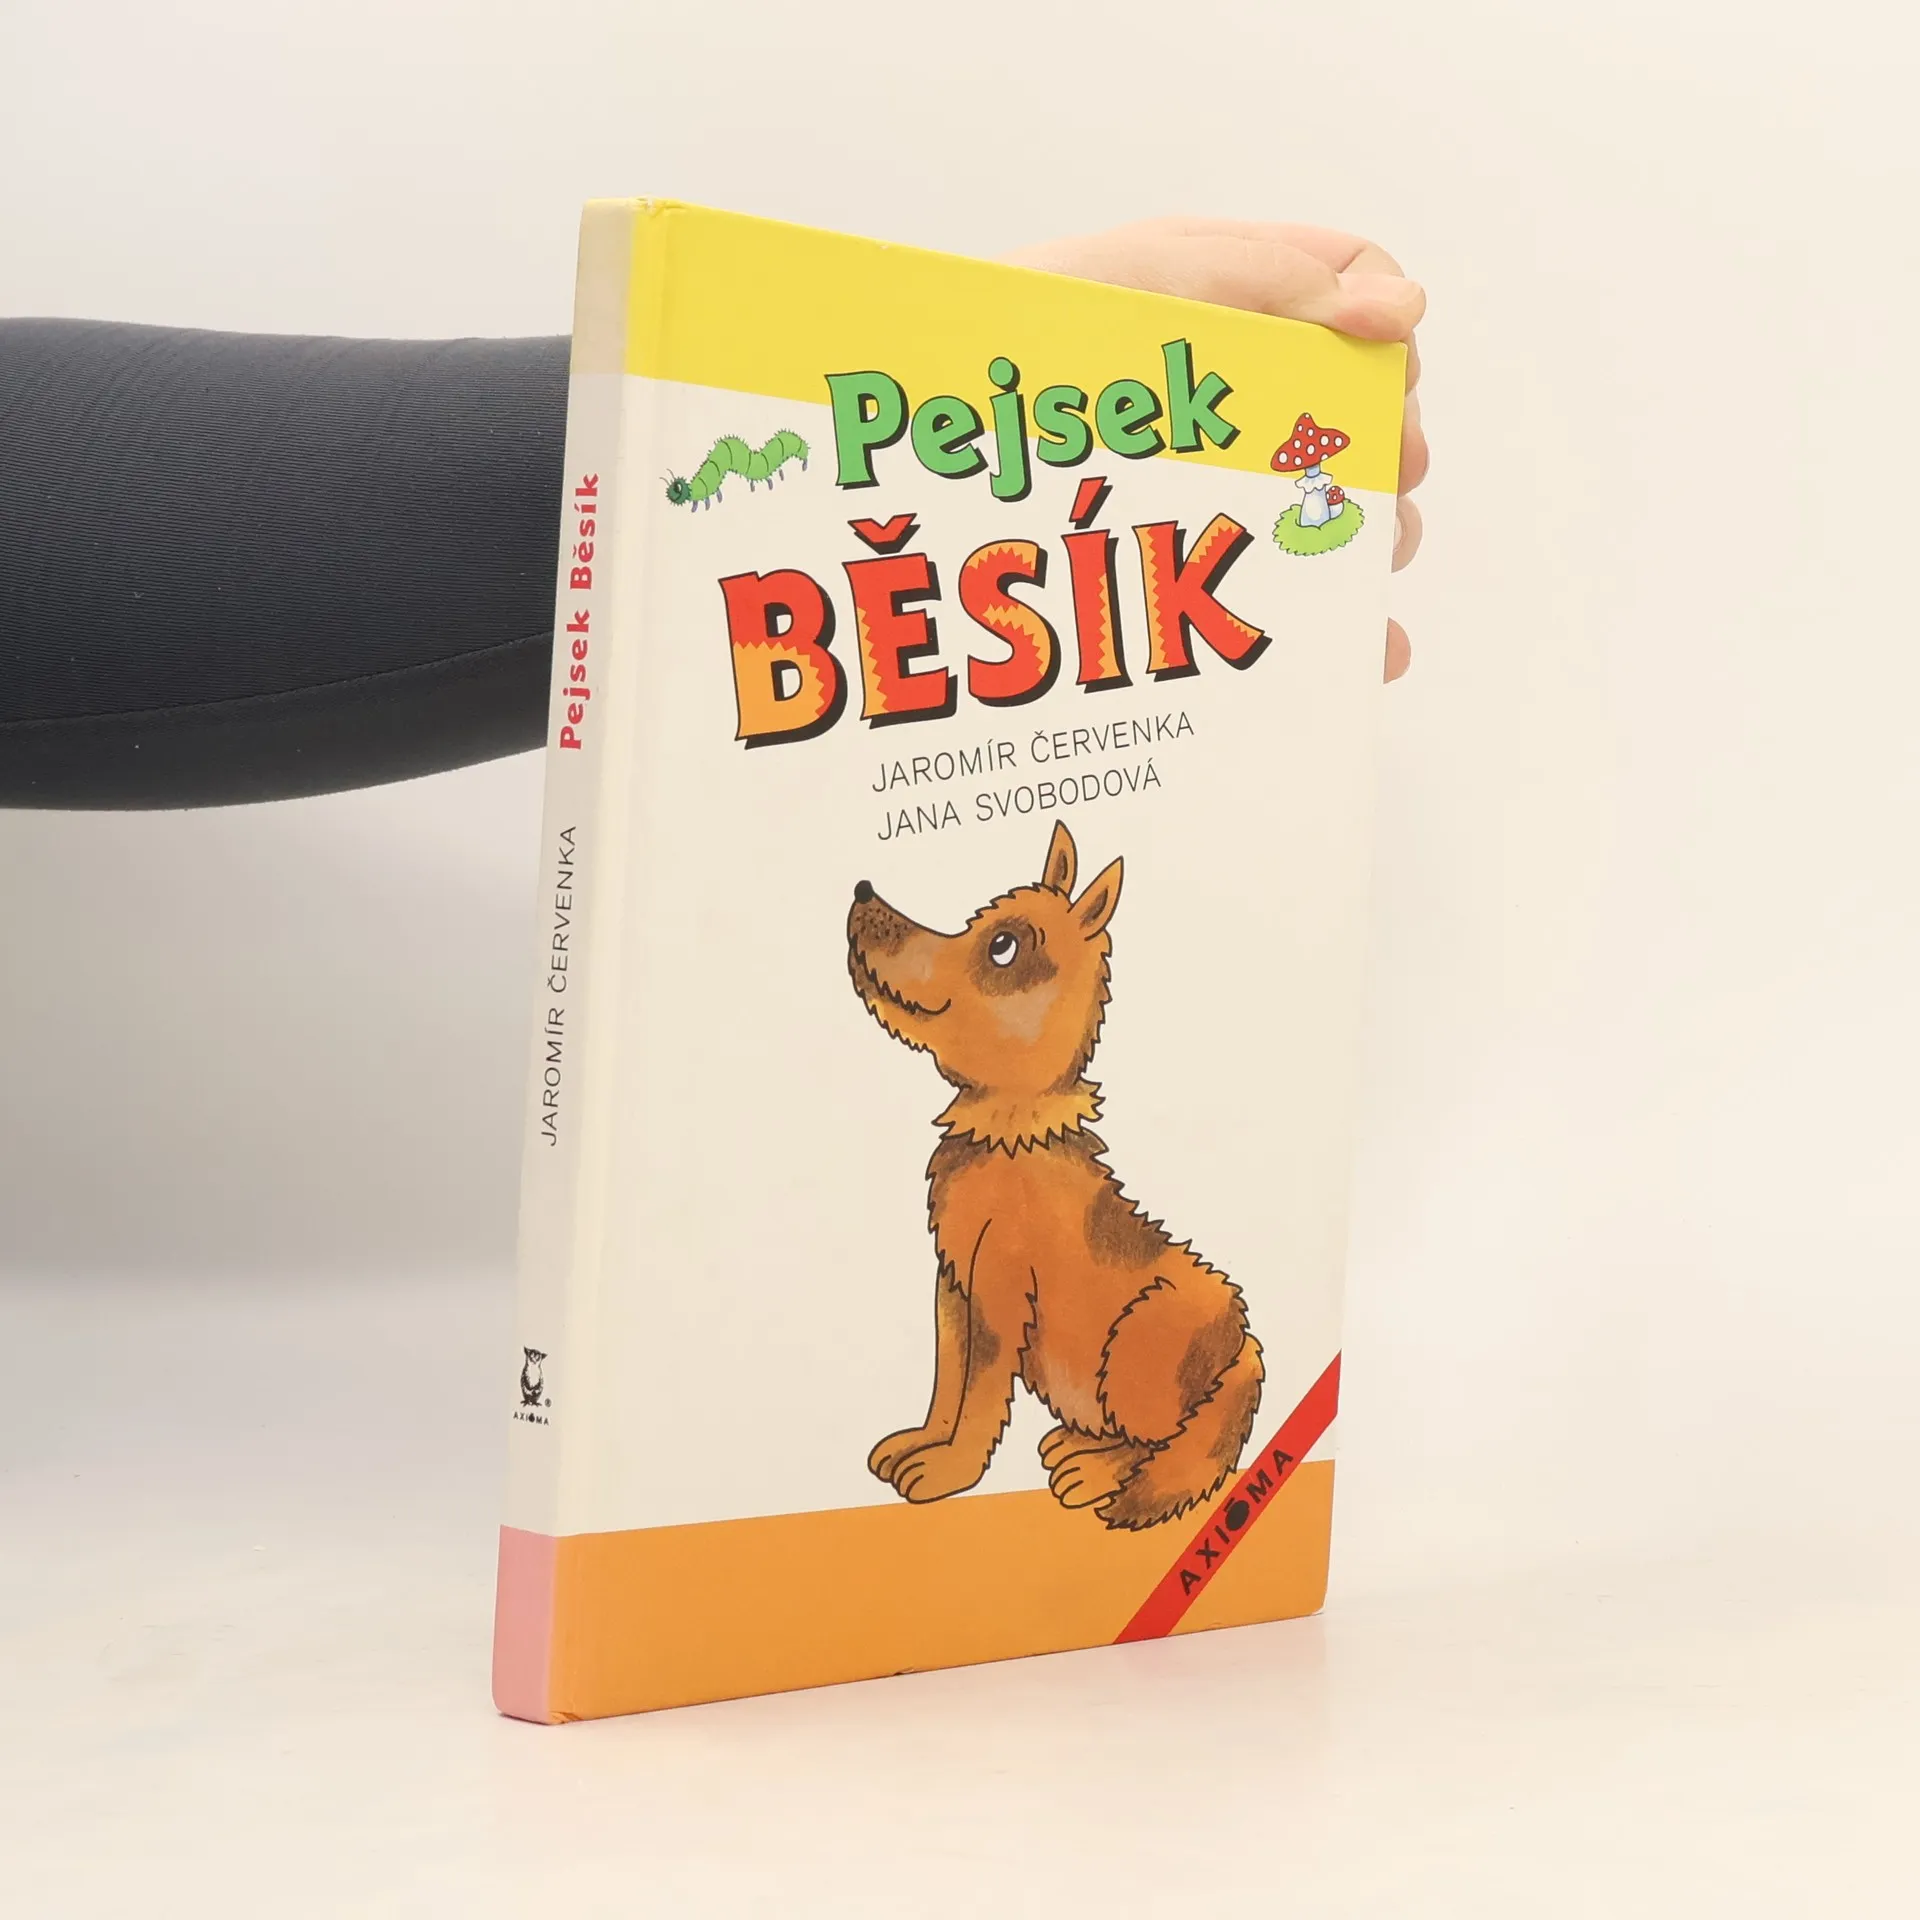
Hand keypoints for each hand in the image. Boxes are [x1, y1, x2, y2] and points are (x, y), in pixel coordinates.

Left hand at [1001, 216, 1427, 682]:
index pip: (1344, 290)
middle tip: (1381, 480)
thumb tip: (1399, 305)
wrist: (893, 462)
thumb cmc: (997, 357)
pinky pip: (1270, 605)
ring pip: (1319, 513)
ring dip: (1359, 542)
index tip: (1386, 382)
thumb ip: (1262, 277)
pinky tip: (1365, 652)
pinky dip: (1333, 632)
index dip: (1380, 331)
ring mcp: (1190, 488)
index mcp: (1210, 303)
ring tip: (1357, 567)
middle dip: (1377, 449)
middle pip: (1344, 412)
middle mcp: (1210, 396)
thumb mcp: (1131, 279)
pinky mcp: (1167, 576)